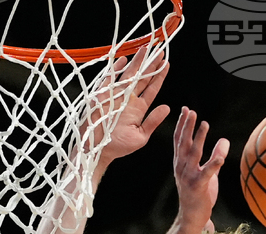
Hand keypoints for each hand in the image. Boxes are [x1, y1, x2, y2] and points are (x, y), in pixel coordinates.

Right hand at [91, 46, 170, 163]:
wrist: (98, 151)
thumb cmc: (118, 146)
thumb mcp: (141, 136)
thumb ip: (153, 121)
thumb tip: (167, 107)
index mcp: (138, 109)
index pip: (151, 88)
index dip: (159, 76)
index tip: (167, 63)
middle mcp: (128, 99)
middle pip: (142, 78)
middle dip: (150, 64)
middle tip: (159, 50)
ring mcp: (116, 96)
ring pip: (128, 75)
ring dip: (137, 62)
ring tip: (146, 49)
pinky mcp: (102, 96)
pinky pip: (109, 79)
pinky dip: (115, 69)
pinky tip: (124, 59)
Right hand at [173, 107, 229, 227]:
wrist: (192, 217)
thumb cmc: (199, 194)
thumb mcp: (208, 172)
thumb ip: (215, 155)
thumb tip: (225, 140)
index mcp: (181, 163)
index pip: (179, 140)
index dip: (182, 124)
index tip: (185, 109)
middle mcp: (181, 168)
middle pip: (183, 143)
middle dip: (187, 126)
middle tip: (191, 111)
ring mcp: (188, 177)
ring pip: (193, 154)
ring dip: (199, 138)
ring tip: (205, 124)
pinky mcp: (198, 187)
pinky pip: (206, 174)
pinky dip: (214, 165)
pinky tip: (221, 157)